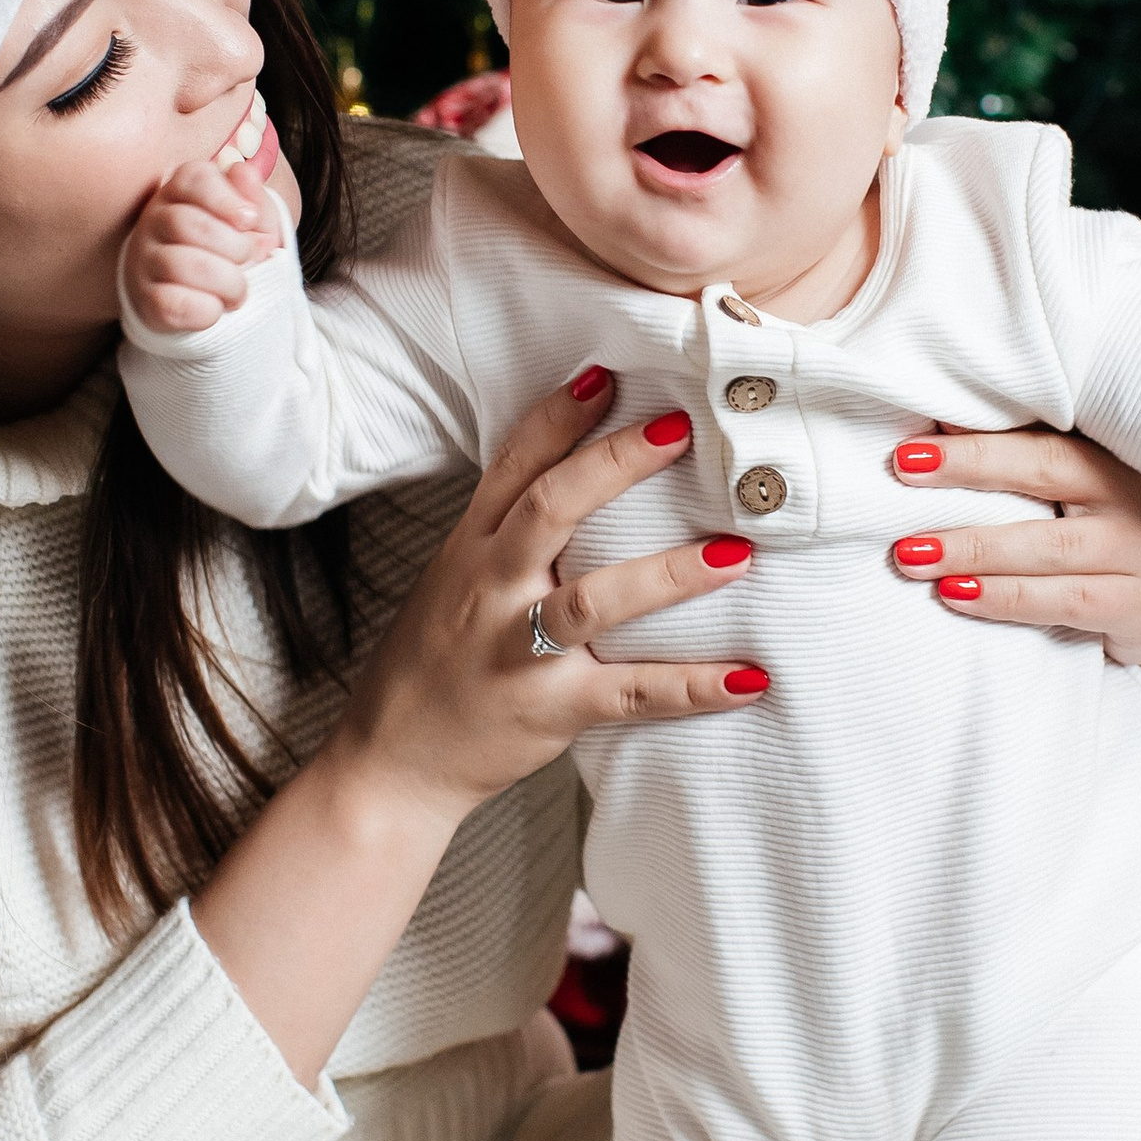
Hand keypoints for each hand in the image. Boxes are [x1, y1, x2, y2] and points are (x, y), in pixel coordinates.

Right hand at [120, 153, 284, 335]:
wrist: (207, 295)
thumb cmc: (230, 249)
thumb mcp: (251, 222)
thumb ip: (252, 198)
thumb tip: (244, 172)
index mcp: (180, 191)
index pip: (193, 178)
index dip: (225, 198)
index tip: (249, 219)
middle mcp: (154, 220)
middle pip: (186, 222)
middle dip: (232, 246)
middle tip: (249, 260)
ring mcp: (144, 260)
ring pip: (180, 264)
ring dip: (226, 282)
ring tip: (239, 290)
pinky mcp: (145, 299)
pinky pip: (172, 304)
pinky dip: (206, 310)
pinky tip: (217, 308)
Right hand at [339, 370, 767, 825]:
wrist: (391, 765)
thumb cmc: (431, 667)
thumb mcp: (452, 582)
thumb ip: (507, 533)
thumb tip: (580, 478)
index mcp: (469, 550)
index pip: (513, 467)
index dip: (558, 417)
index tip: (607, 375)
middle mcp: (488, 591)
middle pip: (551, 511)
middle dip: (617, 465)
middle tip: (683, 429)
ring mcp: (516, 652)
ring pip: (592, 602)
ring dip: (669, 576)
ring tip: (737, 556)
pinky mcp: (550, 710)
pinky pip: (629, 693)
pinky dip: (693, 688)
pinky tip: (749, 679)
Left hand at [884, 425, 1140, 669]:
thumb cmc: (1090, 530)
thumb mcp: (1066, 489)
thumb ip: (1015, 459)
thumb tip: (936, 427)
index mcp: (1111, 451)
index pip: (1040, 432)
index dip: (977, 437)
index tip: (912, 445)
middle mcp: (1133, 493)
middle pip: (1049, 470)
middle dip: (971, 468)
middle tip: (903, 473)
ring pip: (1049, 546)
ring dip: (974, 549)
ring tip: (912, 554)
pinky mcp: (1136, 605)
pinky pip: (1063, 600)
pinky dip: (1005, 598)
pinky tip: (956, 594)